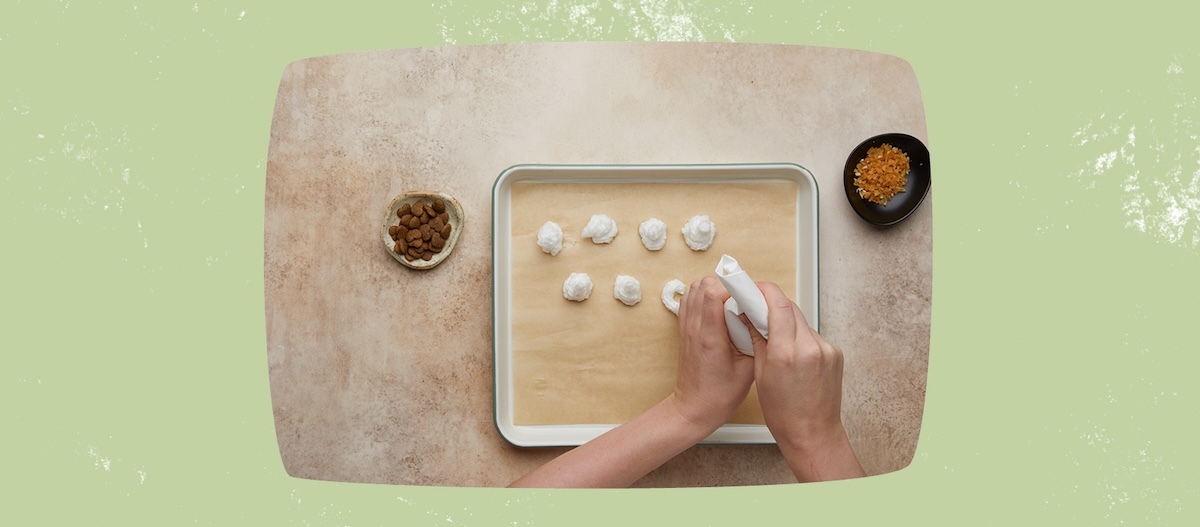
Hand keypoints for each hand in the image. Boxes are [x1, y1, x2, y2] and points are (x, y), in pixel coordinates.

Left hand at [670, 276, 754, 432]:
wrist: (693, 409)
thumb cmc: (717, 396)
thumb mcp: (748, 370)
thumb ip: (757, 342)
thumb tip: (765, 321)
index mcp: (709, 336)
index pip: (713, 292)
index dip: (734, 287)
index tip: (748, 296)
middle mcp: (694, 328)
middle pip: (703, 284)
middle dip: (726, 286)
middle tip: (742, 300)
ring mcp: (687, 328)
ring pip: (695, 289)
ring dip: (714, 290)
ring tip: (732, 305)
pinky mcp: (685, 331)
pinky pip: (690, 301)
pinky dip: (704, 299)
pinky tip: (719, 312)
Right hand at [744, 282, 864, 481]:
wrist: (813, 434)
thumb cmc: (784, 414)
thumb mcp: (761, 375)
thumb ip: (758, 340)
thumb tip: (749, 316)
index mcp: (788, 353)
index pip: (778, 304)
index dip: (762, 290)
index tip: (750, 288)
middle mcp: (810, 347)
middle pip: (790, 308)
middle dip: (771, 304)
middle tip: (754, 306)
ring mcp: (826, 349)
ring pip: (801, 321)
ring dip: (785, 320)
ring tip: (771, 333)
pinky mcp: (834, 353)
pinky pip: (811, 334)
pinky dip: (798, 335)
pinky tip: (790, 349)